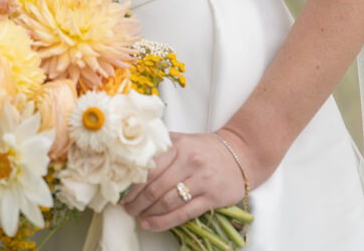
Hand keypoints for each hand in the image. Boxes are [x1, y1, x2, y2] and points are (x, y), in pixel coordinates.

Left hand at [121, 131, 246, 231]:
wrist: (241, 154)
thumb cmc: (207, 148)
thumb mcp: (184, 139)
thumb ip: (162, 145)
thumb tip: (133, 156)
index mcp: (179, 146)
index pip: (149, 167)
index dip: (133, 183)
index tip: (121, 192)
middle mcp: (189, 162)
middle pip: (156, 186)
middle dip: (137, 200)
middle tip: (126, 208)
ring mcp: (201, 180)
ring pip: (167, 201)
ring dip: (148, 212)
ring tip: (138, 216)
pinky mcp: (211, 198)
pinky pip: (183, 213)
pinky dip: (164, 221)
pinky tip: (152, 224)